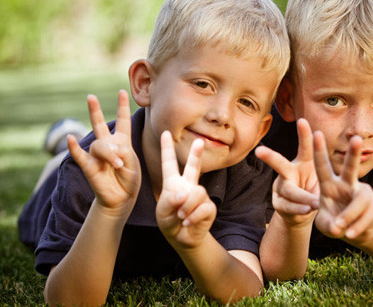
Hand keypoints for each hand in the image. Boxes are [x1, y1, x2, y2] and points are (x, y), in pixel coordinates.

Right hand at [67, 90, 140, 212]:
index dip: (122, 106)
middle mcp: (108, 145)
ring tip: (118, 165)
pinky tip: (70, 139)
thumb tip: (108, 148)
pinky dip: (74, 148)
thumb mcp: (133, 163)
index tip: (122, 91)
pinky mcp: (89, 166)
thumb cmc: (129, 180)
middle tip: (90, 96)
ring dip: (110, 154)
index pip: (123, 121)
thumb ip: (123, 152)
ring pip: (99, 146)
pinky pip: (80, 155)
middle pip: (99, 124)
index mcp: (122, 141)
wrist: (121, 199)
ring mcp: (96, 155)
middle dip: (95, 110)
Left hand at [156, 131, 216, 248]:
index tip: (165, 133)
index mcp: (173, 183)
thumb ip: (170, 200)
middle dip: (196, 154)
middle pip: (193, 167)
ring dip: (186, 206)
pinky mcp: (209, 206)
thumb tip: (186, 192)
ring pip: (196, 193)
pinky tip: (187, 222)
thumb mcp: (163, 211)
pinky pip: (202, 207)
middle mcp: (188, 185)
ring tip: (181, 216)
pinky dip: (193, 216)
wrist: (183, 239)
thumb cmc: (169, 222)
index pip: (169, 163)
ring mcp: (200, 195)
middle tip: (199, 141)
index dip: (167, 148)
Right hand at [255, 119, 319, 225]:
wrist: (304, 213)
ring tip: (313, 203)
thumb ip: (327, 174)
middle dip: (269, 157)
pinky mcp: (279, 204)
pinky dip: (298, 208)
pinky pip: (288, 206)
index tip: (302, 121)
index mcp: (304, 163)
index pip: (304, 148)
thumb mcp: (324, 179)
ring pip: (288, 190)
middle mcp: (289, 172)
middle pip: (280, 164)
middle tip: (259, 151)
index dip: (303, 135)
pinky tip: (307, 210)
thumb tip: (342, 162)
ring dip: (302, 196)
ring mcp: (282, 188)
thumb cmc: (317, 190)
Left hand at [312, 131, 372, 244]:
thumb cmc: (334, 224)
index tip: (317, 132)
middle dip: (353, 153)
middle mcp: (346, 184)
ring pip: (360, 199)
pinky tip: (350, 234)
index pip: (322, 166)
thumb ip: (328, 225)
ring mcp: (361, 193)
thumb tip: (338, 226)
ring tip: (340, 228)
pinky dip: (357, 227)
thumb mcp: (324, 225)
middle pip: (351, 168)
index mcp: (328, 185)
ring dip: (350, 215)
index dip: (319, 150)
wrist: (353, 232)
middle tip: (356, 138)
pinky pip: (367, 215)